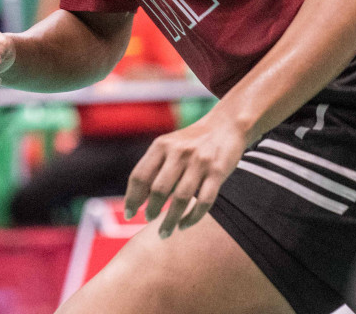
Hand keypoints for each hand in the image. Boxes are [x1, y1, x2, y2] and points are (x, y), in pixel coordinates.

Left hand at [124, 114, 247, 237]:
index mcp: (162, 145)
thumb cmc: (192, 141)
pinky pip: (204, 202)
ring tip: (164, 232)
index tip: (129, 214)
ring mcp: (199, 162)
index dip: (132, 198)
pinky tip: (184, 225)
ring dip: (170, 220)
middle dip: (151, 210)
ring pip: (181, 199)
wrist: (226, 124)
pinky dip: (192, 218)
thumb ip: (154, 166)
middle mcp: (179, 152)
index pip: (140, 176)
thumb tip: (137, 198)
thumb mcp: (169, 145)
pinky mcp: (218, 171)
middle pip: (159, 189)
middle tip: (148, 220)